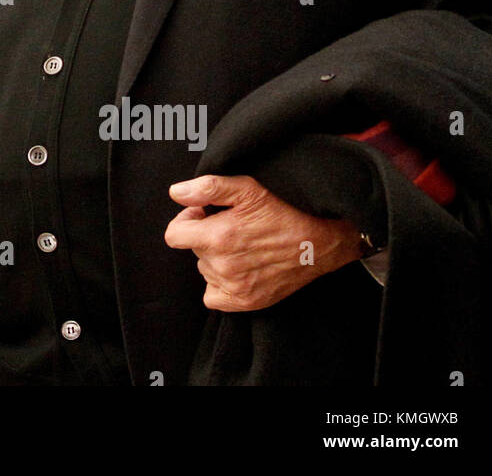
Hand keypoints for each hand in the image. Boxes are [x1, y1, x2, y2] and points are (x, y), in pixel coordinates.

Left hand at [164, 174, 363, 311]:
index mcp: (217, 237)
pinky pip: (212, 296)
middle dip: (205, 236)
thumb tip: (176, 193)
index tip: (204, 215)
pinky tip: (238, 268)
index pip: (174, 235)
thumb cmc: (283, 212)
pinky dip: (219, 283)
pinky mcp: (244, 302)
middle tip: (232, 227)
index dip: (186, 221)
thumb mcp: (247, 189)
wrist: (318, 244)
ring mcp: (234, 287)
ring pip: (205, 269)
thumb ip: (207, 188)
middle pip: (193, 250)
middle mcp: (222, 266)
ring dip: (216, 258)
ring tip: (242, 246)